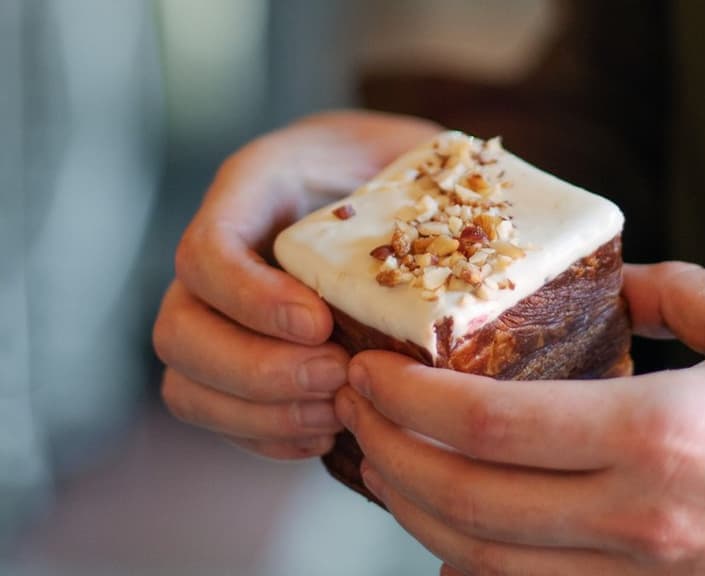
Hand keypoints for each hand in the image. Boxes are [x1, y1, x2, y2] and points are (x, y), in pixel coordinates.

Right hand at [153, 111, 440, 458]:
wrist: (395, 184)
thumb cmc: (410, 167)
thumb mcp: (418, 151)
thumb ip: (427, 178)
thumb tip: (478, 228)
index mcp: (255, 189)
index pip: (206, 252)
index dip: (251, 299)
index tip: (321, 323)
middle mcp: (222, 255)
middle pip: (179, 332)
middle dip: (256, 370)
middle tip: (337, 376)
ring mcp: (220, 312)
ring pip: (187, 383)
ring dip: (261, 412)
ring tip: (337, 414)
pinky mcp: (239, 359)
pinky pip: (217, 414)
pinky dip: (267, 436)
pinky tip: (327, 436)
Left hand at [337, 262, 704, 574]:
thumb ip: (676, 294)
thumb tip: (618, 283)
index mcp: (659, 435)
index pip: (488, 423)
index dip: (409, 398)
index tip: (370, 370)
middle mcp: (640, 521)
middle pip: (465, 503)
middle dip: (389, 457)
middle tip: (356, 412)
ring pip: (486, 566)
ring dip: (418, 516)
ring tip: (387, 465)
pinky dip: (478, 569)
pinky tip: (456, 533)